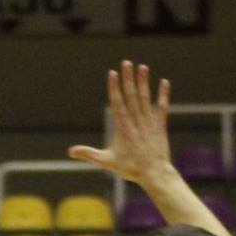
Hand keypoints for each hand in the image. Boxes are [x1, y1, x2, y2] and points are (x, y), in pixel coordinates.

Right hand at [68, 60, 174, 184]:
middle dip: (128, 78)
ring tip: (142, 67)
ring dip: (143, 82)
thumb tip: (70, 151)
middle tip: (126, 62)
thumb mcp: (106, 161)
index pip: (117, 102)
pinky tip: (164, 82)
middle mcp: (136, 120)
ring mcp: (149, 122)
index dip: (114, 87)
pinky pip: (162, 107)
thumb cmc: (130, 168)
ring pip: (145, 98)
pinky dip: (163, 95)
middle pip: (131, 95)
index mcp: (123, 126)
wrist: (154, 173)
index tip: (113, 73)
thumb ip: (89, 153)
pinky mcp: (159, 126)